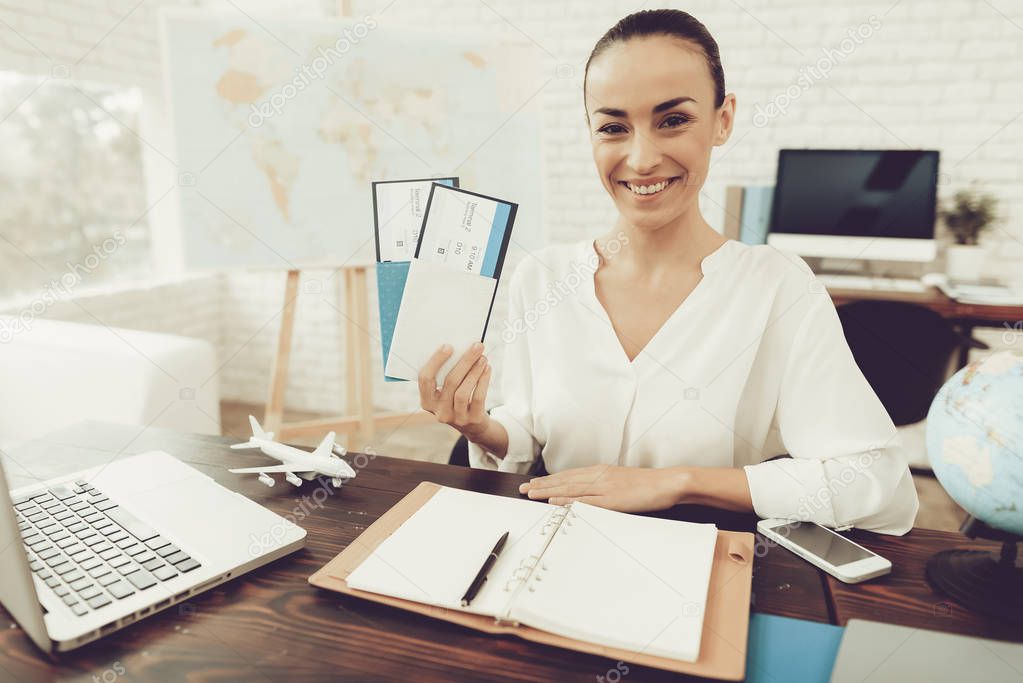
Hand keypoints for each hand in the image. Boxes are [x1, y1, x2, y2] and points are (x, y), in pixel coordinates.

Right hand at [418, 342, 491, 439]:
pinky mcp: (472, 420)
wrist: (473, 426)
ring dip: (474, 371)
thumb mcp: (447, 391)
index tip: (448, 346)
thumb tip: (461, 349)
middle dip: (464, 361)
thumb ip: (447, 374)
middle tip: (476, 346)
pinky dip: (483, 381)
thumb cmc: (457, 399)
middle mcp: (439, 411)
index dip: (436, 361)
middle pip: (449, 382)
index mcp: (427, 401)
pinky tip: (487, 368)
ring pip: (463, 391)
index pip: (425, 379)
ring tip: (483, 358)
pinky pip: (478, 397)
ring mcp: (455, 418)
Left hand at [518, 465, 688, 512]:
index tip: (534, 483)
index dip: (550, 479)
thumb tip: (589, 494)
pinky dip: (568, 501)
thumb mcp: (622, 481)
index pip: (569, 475)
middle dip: (542, 485)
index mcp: (601, 471)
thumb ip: (604, 486)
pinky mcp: (613, 500)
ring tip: (531, 494)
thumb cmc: (648, 484)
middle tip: (523, 489)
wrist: (668, 483)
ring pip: (571, 489)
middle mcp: (600, 476)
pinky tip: (555, 502)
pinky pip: (586, 501)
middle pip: (565, 480)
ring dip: (549, 491)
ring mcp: (605, 488)